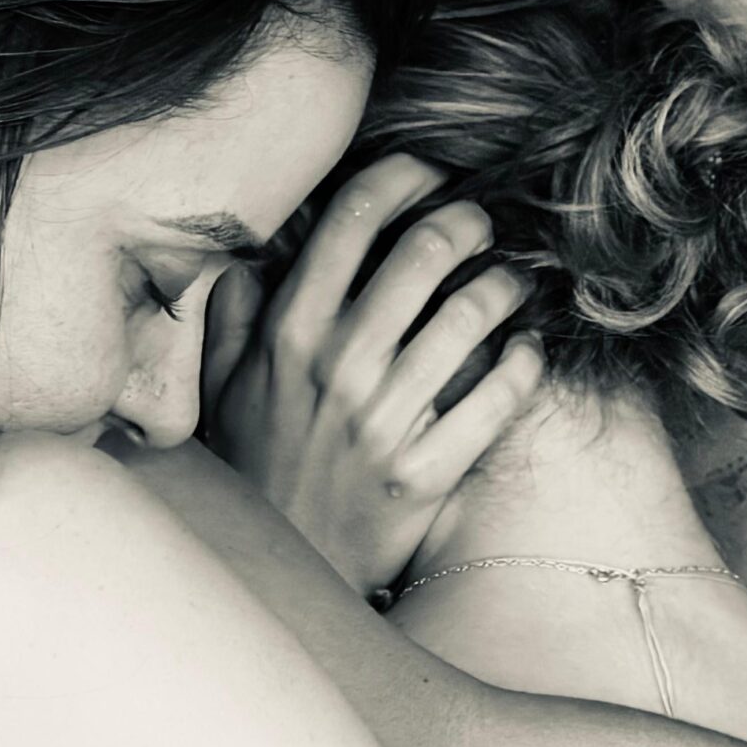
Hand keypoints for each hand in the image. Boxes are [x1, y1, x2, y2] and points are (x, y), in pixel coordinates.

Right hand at [205, 155, 544, 595]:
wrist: (278, 573)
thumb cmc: (255, 469)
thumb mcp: (222, 386)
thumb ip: (233, 312)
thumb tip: (253, 250)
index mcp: (287, 334)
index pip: (354, 217)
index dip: (405, 175)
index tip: (430, 174)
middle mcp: (338, 368)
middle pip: (426, 250)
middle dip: (467, 219)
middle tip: (480, 223)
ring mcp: (385, 421)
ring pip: (473, 314)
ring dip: (505, 283)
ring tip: (508, 282)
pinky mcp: (427, 473)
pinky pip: (499, 397)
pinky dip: (524, 362)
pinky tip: (524, 351)